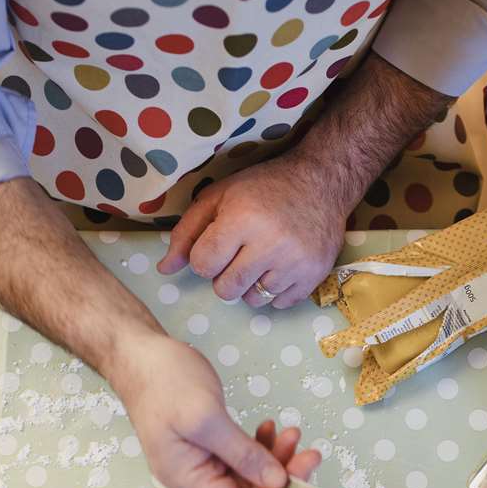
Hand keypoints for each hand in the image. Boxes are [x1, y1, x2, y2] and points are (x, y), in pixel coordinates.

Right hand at [110, 333, 319, 487]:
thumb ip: (242, 453)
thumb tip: (277, 482)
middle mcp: (194, 476)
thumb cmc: (165, 382)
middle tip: (313, 456)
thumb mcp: (206, 417)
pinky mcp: (208, 443)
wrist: (139, 353)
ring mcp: (200, 460)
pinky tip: (271, 428)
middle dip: (284, 479)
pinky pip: (241, 456)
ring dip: (276, 459)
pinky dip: (261, 445)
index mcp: (186, 478)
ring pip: (248, 474)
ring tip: (293, 433)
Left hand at [160, 153, 345, 310]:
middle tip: (239, 253)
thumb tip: (165, 269)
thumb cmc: (263, 187)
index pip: (203, 265)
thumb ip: (186, 232)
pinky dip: (274, 291)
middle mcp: (271, 244)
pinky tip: (279, 266)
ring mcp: (295, 263)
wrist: (321, 183)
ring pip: (253, 300)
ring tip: (261, 259)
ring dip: (250, 284)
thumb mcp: (218, 197)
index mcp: (242, 219)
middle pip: (226, 289)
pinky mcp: (314, 276)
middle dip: (225, 275)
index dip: (205, 257)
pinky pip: (279, 304)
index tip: (218, 244)